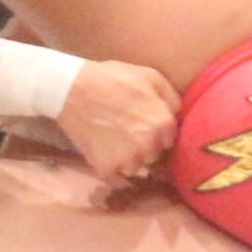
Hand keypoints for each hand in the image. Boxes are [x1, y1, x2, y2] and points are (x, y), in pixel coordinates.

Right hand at [55, 59, 178, 183]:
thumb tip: (178, 114)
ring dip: (126, 160)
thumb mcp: (149, 75)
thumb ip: (170, 97)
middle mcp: (150, 145)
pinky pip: (115, 176)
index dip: (156, 134)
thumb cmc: (112, 78)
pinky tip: (101, 151)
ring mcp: (128, 159)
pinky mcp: (107, 168)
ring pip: (135, 168)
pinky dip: (109, 167)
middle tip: (125, 133)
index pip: (169, 140)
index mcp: (163, 123)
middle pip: (153, 156)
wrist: (73, 89)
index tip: (142, 127)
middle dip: (143, 147)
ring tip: (112, 143)